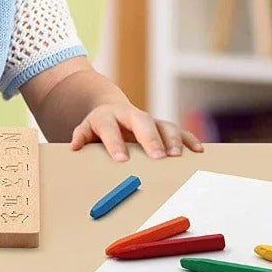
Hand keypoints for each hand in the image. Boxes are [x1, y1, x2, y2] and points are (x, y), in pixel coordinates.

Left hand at [70, 102, 203, 160]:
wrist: (111, 111)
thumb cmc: (98, 128)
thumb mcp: (86, 130)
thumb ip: (81, 137)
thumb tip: (74, 146)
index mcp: (107, 116)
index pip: (110, 128)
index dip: (115, 143)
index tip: (121, 160)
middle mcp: (130, 114)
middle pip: (142, 122)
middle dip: (150, 139)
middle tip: (158, 157)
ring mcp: (148, 119)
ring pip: (163, 124)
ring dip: (172, 139)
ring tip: (176, 156)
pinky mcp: (161, 125)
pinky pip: (178, 131)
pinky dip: (188, 139)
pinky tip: (197, 150)